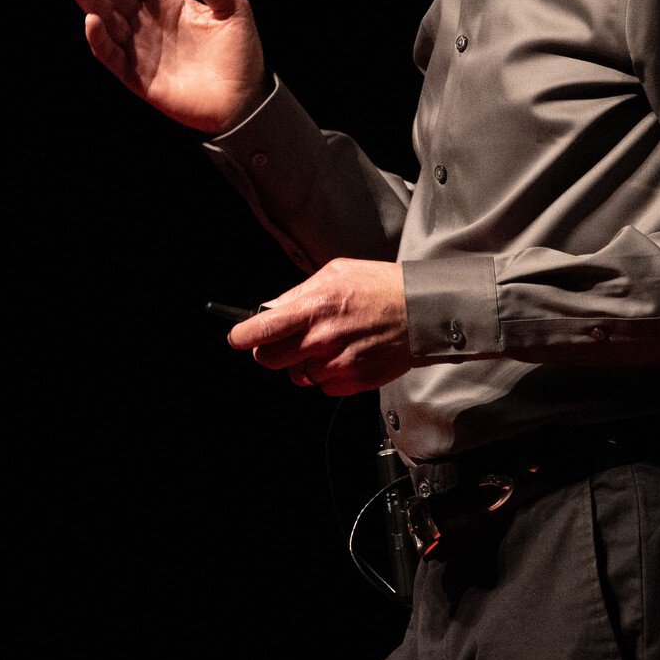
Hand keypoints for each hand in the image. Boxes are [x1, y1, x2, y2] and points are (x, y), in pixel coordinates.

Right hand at [64, 0, 267, 133]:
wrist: (244, 100)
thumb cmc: (240, 52)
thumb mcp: (231, 9)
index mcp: (168, 0)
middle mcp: (148, 21)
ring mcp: (140, 48)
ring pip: (107, 20)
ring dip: (90, 1)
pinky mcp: (137, 76)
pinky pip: (112, 56)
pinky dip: (100, 40)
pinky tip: (92, 20)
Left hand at [226, 259, 411, 395]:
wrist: (422, 312)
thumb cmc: (381, 287)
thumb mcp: (337, 272)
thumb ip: (300, 292)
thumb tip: (273, 308)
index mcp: (313, 308)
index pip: (261, 330)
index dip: (242, 337)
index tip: (237, 338)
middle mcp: (320, 339)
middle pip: (270, 360)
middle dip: (269, 352)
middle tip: (282, 342)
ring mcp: (336, 364)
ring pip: (296, 376)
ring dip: (303, 364)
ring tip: (326, 345)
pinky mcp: (352, 382)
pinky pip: (322, 386)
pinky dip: (327, 376)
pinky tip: (344, 356)